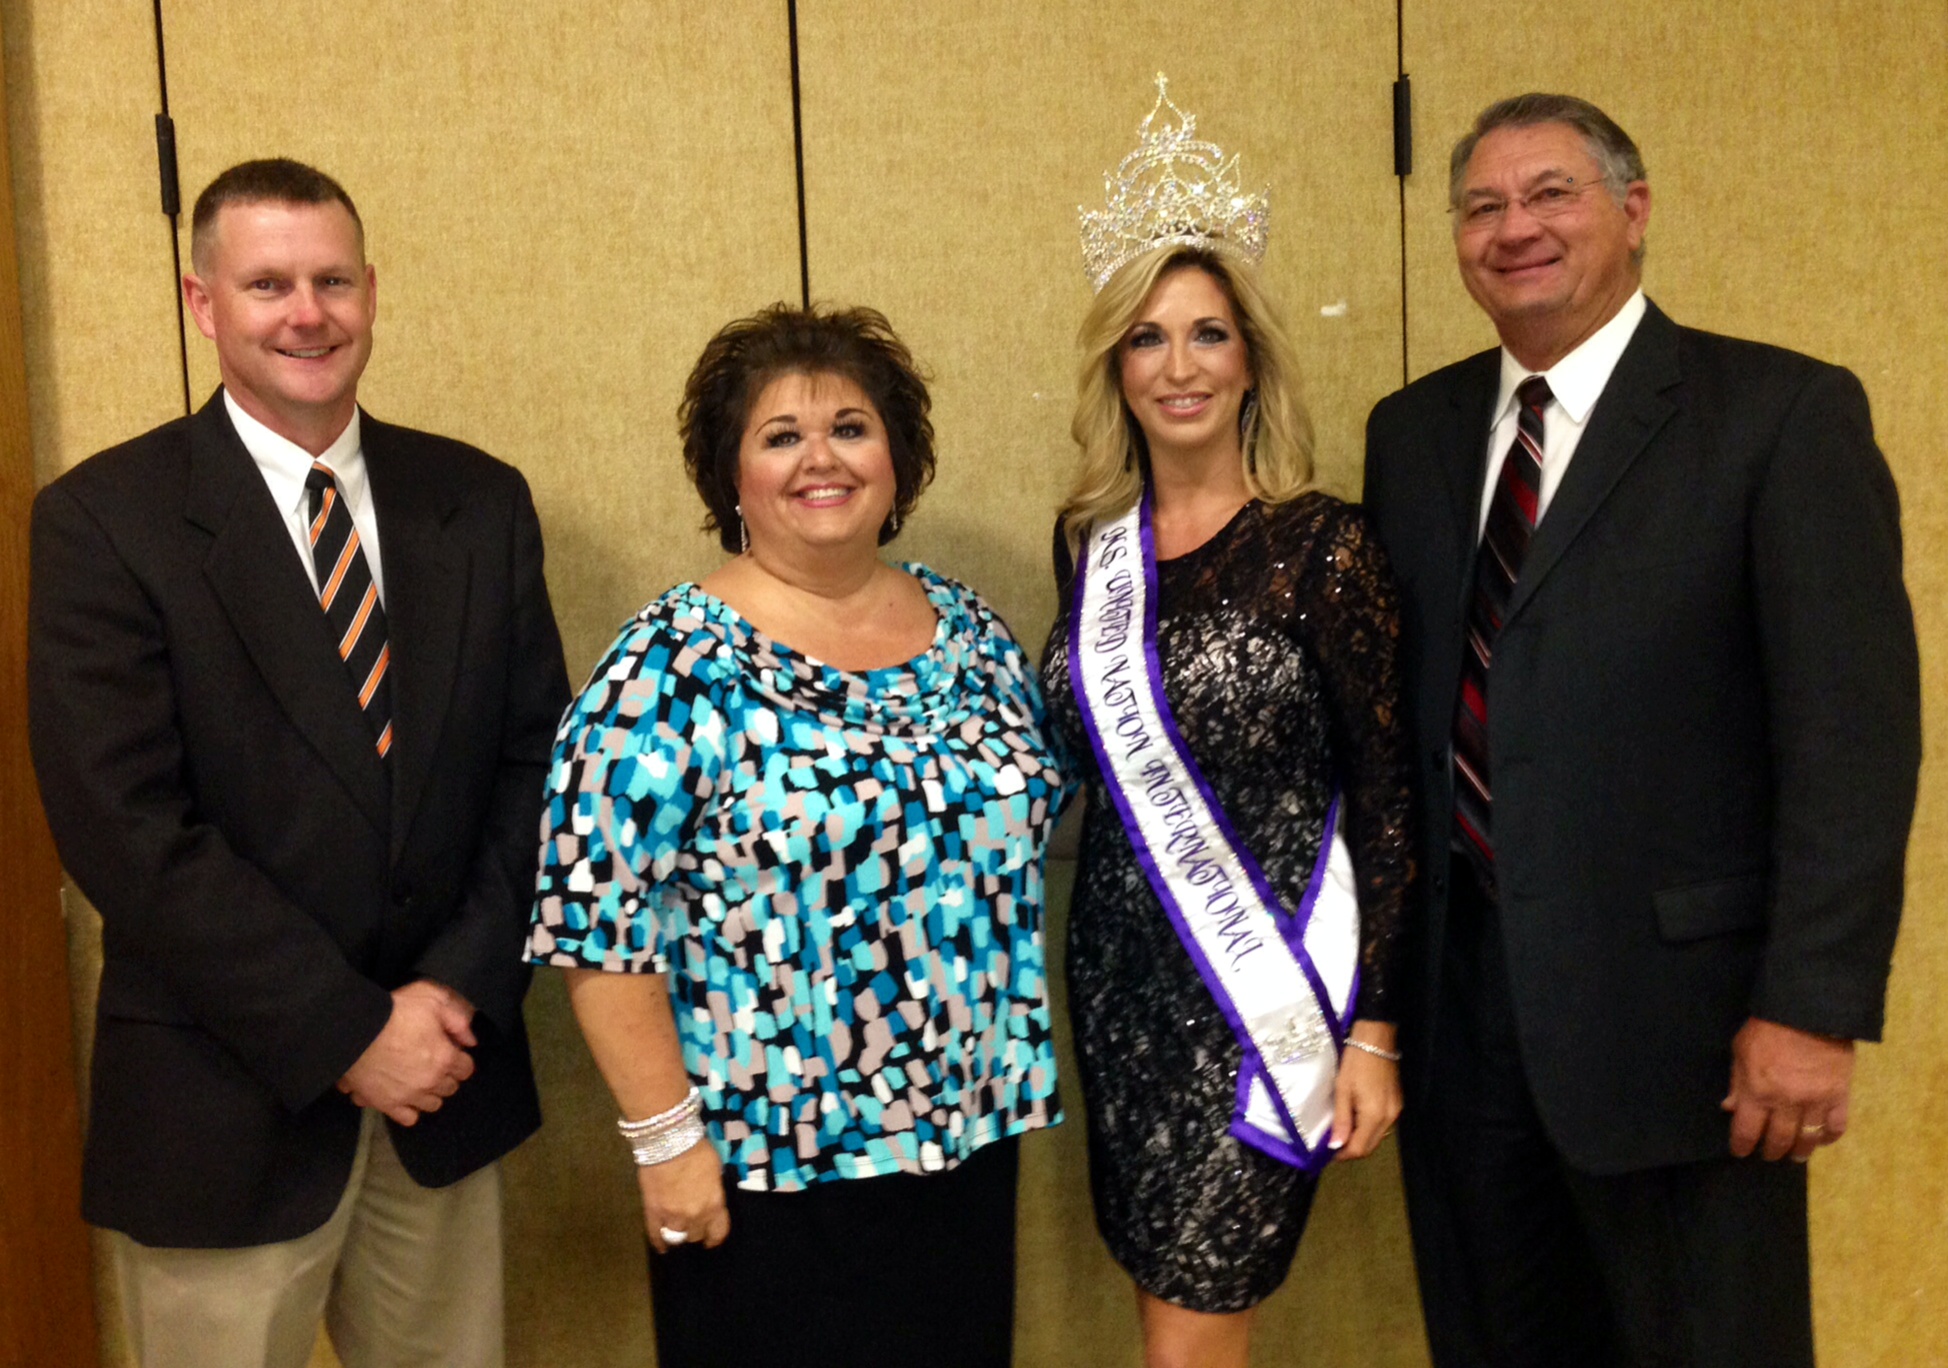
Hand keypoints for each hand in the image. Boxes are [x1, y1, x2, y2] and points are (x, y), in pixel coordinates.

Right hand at [337, 980, 477, 1124]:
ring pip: (432, 1104)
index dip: (460, 1058)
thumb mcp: (432, 999)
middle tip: (435, 1062)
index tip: (450, 1051)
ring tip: (420, 1079)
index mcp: (444, 1058)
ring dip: (430, 1093)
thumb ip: (457, 1019)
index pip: (466, 1069)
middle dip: (447, 1075)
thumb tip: (470, 1041)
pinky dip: (409, 1109)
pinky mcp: (385, 1104)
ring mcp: (407, 1096)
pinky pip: (407, 1118)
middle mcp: (429, 1082)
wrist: (353, 1029)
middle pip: (450, 1087)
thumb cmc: (394, 1011)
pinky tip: (404, 1095)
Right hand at [640, 1140, 730, 1253]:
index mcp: (714, 1204)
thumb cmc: (697, 1150)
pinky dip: (659, 1243)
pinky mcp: (653, 1213)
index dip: (715, 1237)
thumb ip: (713, 1190)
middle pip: (696, 1235)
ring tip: (678, 1233)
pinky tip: (662, 1248)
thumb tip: (710, 1198)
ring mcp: (672, 1217)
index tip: (712, 1239)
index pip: (718, 1232)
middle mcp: (695, 1216)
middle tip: (693, 1227)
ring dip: (679, 1235)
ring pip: (677, 1238)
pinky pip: (655, 1235)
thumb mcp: (715, 1170)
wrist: (669, 1142)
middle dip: (696, 1232)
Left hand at [1331, 1020, 1401, 1161]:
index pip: (1360, 1148)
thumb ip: (1341, 1120)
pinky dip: (1368, 1128)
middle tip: (1333, 1144)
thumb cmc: (1356, 1062)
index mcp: (1375, 1115)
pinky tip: (1356, 1119)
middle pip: (1370, 1146)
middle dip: (1351, 1149)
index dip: (1343, 1155)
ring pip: (1377, 1137)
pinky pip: (1382, 1126)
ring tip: (1342, 1131)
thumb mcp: (1343, 1090)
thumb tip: (1336, 1146)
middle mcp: (1389, 1118)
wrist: (1376, 1040)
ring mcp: (1396, 1111)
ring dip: (1360, 1139)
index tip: (1328, 1153)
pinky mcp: (1397, 1104)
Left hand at [1722, 1017, 1853, 1161]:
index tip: (1740, 1151)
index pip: (1746, 1131)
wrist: (1809, 1012)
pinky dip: (1828, 1137)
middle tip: (1769, 1154)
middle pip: (1778, 1140)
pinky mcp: (1839, 1096)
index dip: (1741, 1146)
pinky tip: (1820, 1139)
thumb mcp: (1741, 1050)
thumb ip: (1736, 1082)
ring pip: (1807, 1139)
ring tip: (1794, 1156)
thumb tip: (1729, 1108)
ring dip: (1799, 1151)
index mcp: (1757, 1092)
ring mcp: (1815, 1102)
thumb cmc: (1767, 1028)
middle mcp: (1786, 1103)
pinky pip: (1836, 1127)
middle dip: (1771, 1151)